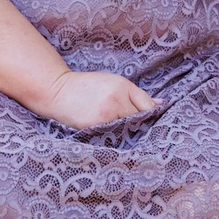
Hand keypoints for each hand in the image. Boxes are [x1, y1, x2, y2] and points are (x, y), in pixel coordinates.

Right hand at [41, 70, 160, 129]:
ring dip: (128, 132)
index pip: (147, 105)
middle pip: (139, 119)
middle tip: (140, 132)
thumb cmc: (87, 86)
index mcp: (122, 86)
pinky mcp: (94, 127)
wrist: (57, 90)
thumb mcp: (114, 82)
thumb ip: (136, 94)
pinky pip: (112, 135)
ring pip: (127, 129)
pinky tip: (113, 137)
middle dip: (140, 125)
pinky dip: (115, 137)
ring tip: (126, 134)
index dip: (151, 115)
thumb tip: (161, 104)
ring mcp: (105, 115)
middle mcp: (116, 100)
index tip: (151, 121)